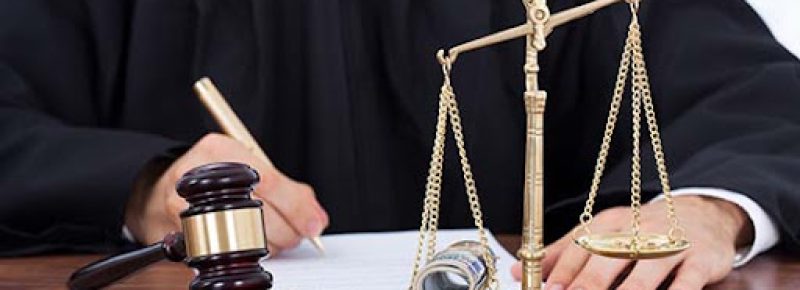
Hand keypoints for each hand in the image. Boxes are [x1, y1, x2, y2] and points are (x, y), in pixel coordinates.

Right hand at [124, 133, 328, 253]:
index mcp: (218, 150)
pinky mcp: (178, 240)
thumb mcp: (248, 164)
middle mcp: (196, 179)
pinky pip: (225, 256)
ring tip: (269, 234)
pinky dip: (245, 255)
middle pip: (258, 216)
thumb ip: (288, 188)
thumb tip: (315, 218)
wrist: (157, 191)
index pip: (269, 182)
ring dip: (269, 245)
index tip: (315, 223)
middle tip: (297, 232)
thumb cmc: (213, 177)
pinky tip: (248, 244)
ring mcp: (184, 211)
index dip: (297, 207)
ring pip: (245, 241)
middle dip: (287, 231)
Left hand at [511, 196, 753, 289]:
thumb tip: (517, 271)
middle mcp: (637, 230)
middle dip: (586, 286)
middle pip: (607, 261)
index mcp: (609, 223)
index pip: (580, 248)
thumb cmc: (640, 231)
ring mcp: (669, 245)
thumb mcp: (602, 233)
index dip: (562, 272)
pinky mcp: (700, 260)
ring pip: (643, 275)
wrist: (703, 213)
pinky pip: (684, 285)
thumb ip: (561, 254)